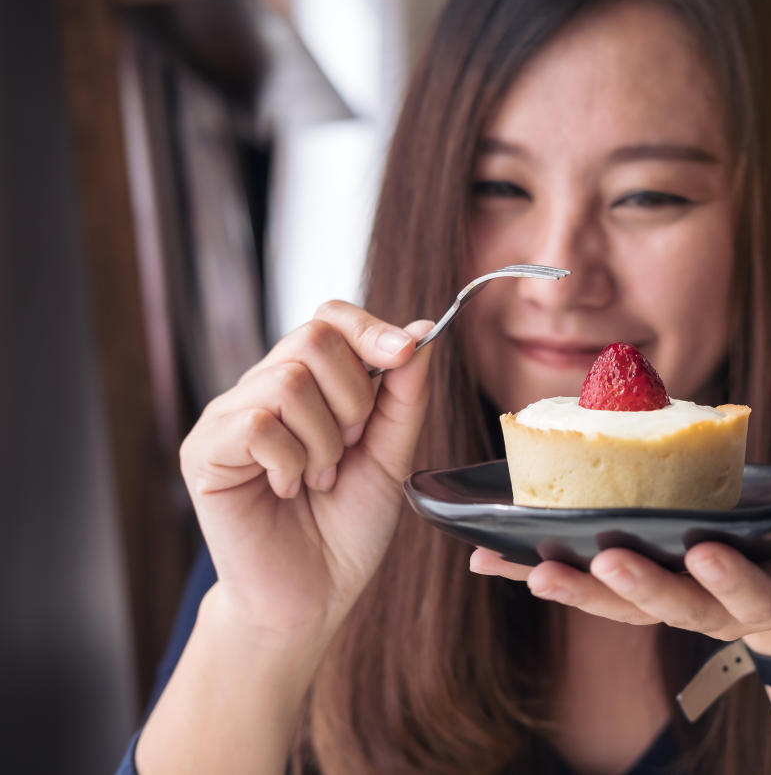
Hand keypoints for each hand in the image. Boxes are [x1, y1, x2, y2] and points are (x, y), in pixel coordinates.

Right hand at [178, 301, 434, 650]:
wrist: (311, 598)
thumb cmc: (347, 529)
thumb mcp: (391, 454)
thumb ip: (404, 394)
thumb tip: (420, 328)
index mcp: (308, 384)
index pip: (330, 318)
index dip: (369, 329)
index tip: (405, 353)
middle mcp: (263, 389)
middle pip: (314, 338)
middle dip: (354, 398)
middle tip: (349, 450)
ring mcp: (230, 417)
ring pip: (290, 380)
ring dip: (324, 440)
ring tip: (317, 479)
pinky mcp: (205, 450)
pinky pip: (259, 423)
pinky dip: (290, 461)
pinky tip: (286, 490)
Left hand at [469, 458, 770, 654]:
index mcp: (764, 596)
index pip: (748, 596)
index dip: (729, 578)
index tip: (709, 551)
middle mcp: (708, 608)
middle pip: (671, 608)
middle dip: (638, 587)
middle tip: (605, 560)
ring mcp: (666, 600)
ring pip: (616, 604)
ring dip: (572, 589)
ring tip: (528, 570)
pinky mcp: (632, 587)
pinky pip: (582, 585)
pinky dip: (536, 574)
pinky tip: (490, 559)